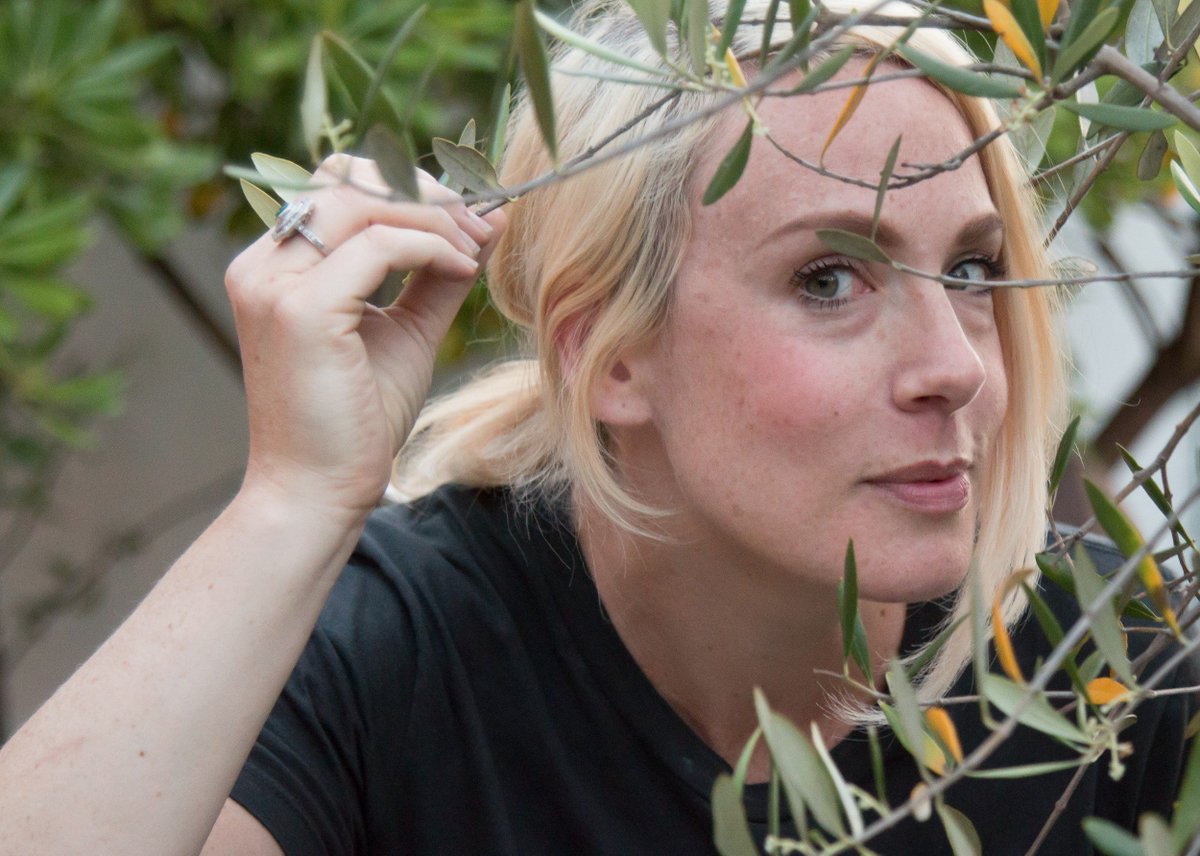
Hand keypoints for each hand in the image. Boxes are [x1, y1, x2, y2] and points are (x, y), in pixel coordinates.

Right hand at [224, 155, 505, 517]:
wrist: (320, 490)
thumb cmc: (358, 419)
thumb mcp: (407, 329)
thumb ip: (439, 271)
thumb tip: (489, 218)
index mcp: (275, 265)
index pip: (337, 184)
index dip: (406, 184)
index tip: (467, 214)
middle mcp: (262, 264)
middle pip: (348, 179)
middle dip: (425, 192)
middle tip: (479, 223)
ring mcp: (273, 284)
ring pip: (363, 202)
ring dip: (434, 216)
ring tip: (476, 248)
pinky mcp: (300, 310)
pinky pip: (378, 245)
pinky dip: (431, 246)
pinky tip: (463, 269)